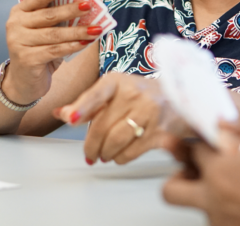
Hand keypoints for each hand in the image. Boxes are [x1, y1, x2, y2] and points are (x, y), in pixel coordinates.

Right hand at [3, 0, 101, 103]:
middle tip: (90, 6)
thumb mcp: (44, 30)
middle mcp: (15, 25)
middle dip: (72, 10)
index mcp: (19, 12)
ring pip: (54, 34)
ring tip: (96, 29)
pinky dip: (72, 46)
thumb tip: (84, 6)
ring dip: (78, 31)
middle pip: (48, 15)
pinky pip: (55, 50)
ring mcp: (18, 42)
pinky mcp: (26, 59)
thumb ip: (56, 18)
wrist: (23, 81)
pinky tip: (85, 43)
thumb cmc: (39, 50)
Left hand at [55, 72, 188, 164]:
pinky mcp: (161, 131)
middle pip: (103, 126)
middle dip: (91, 145)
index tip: (70, 119)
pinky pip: (132, 151)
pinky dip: (122, 157)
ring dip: (106, 153)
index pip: (97, 93)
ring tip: (105, 154)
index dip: (82, 107)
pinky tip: (121, 154)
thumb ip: (88, 102)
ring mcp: (149, 111)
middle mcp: (134, 93)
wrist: (178, 96)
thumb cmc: (141, 94)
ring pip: (116, 141)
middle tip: (89, 153)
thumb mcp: (115, 90)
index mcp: (119, 81)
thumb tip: (60, 113)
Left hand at [163, 139, 239, 225]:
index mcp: (220, 170)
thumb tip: (225, 133)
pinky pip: (218, 220)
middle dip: (177, 177)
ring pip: (195, 207)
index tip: (206, 142)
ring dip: (203, 195)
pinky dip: (224, 211)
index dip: (202, 142)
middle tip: (187, 172)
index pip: (195, 149)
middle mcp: (212, 197)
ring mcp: (219, 221)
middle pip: (172, 188)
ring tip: (223, 189)